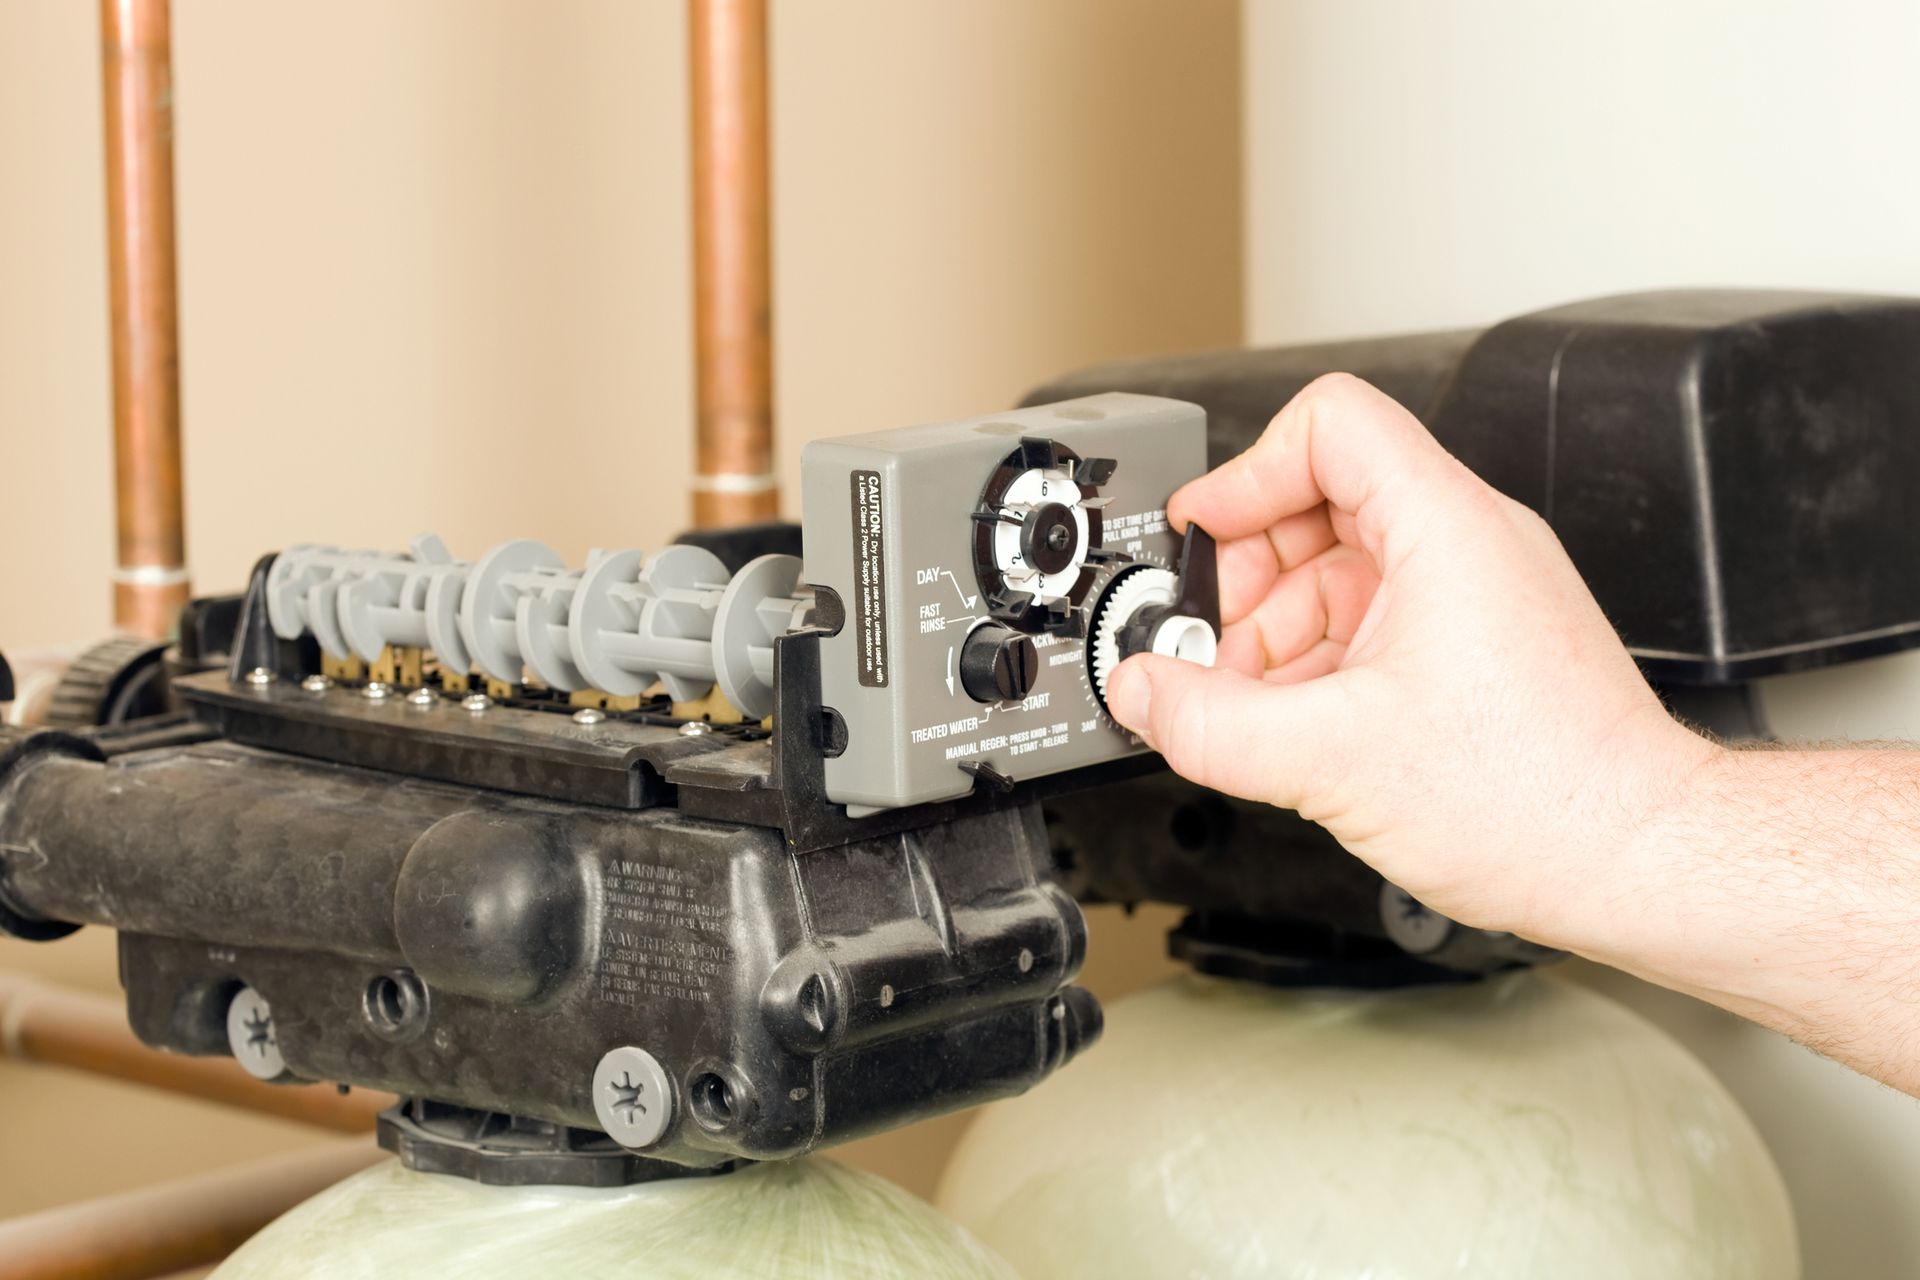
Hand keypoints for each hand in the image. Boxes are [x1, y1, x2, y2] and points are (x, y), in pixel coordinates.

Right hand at [1104, 374, 1716, 940]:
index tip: (1202, 536)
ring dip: (1276, 628)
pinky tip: (1297, 725)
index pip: (1330, 423)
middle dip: (1247, 573)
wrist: (1635, 860)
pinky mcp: (1479, 644)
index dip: (1248, 470)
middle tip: (1211, 645)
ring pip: (1342, 566)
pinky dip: (1318, 660)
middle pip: (1322, 496)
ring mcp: (1478, 592)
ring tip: (1249, 703)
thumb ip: (1209, 722)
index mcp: (1445, 527)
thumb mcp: (1331, 759)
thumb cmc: (1543, 799)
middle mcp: (1470, 542)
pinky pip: (1374, 618)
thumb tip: (1141, 693)